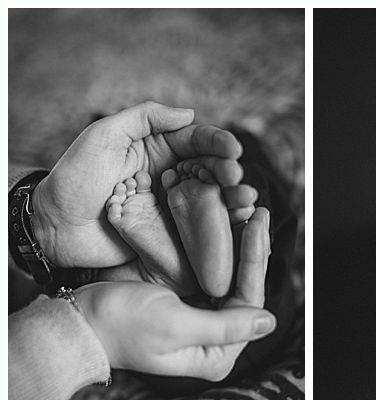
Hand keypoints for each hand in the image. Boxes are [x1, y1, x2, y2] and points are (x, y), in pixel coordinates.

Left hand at [30, 101, 245, 267]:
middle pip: (211, 169)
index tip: (233, 150)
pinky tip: (239, 221)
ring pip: (212, 197)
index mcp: (158, 148)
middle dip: (230, 171)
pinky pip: (202, 226)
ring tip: (245, 200)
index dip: (218, 143)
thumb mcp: (103, 136)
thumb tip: (190, 114)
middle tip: (237, 178)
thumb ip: (143, 118)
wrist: (53, 226)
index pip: (197, 141)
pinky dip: (223, 223)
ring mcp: (173, 205)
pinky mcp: (172, 232)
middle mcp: (171, 174)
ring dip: (233, 198)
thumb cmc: (74, 178)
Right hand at [74, 207, 272, 379]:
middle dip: (252, 251)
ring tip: (251, 215)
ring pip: (232, 280)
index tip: (258, 225)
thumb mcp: (174, 325)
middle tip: (260, 213)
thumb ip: (224, 327)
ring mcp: (202, 324)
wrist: (78, 322)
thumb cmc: (119, 325)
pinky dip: (221, 251)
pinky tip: (228, 227)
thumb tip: (269, 323)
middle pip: (245, 289)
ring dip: (240, 248)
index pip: (250, 302)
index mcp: (216, 355)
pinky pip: (213, 276)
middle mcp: (214, 342)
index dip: (255, 261)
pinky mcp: (188, 307)